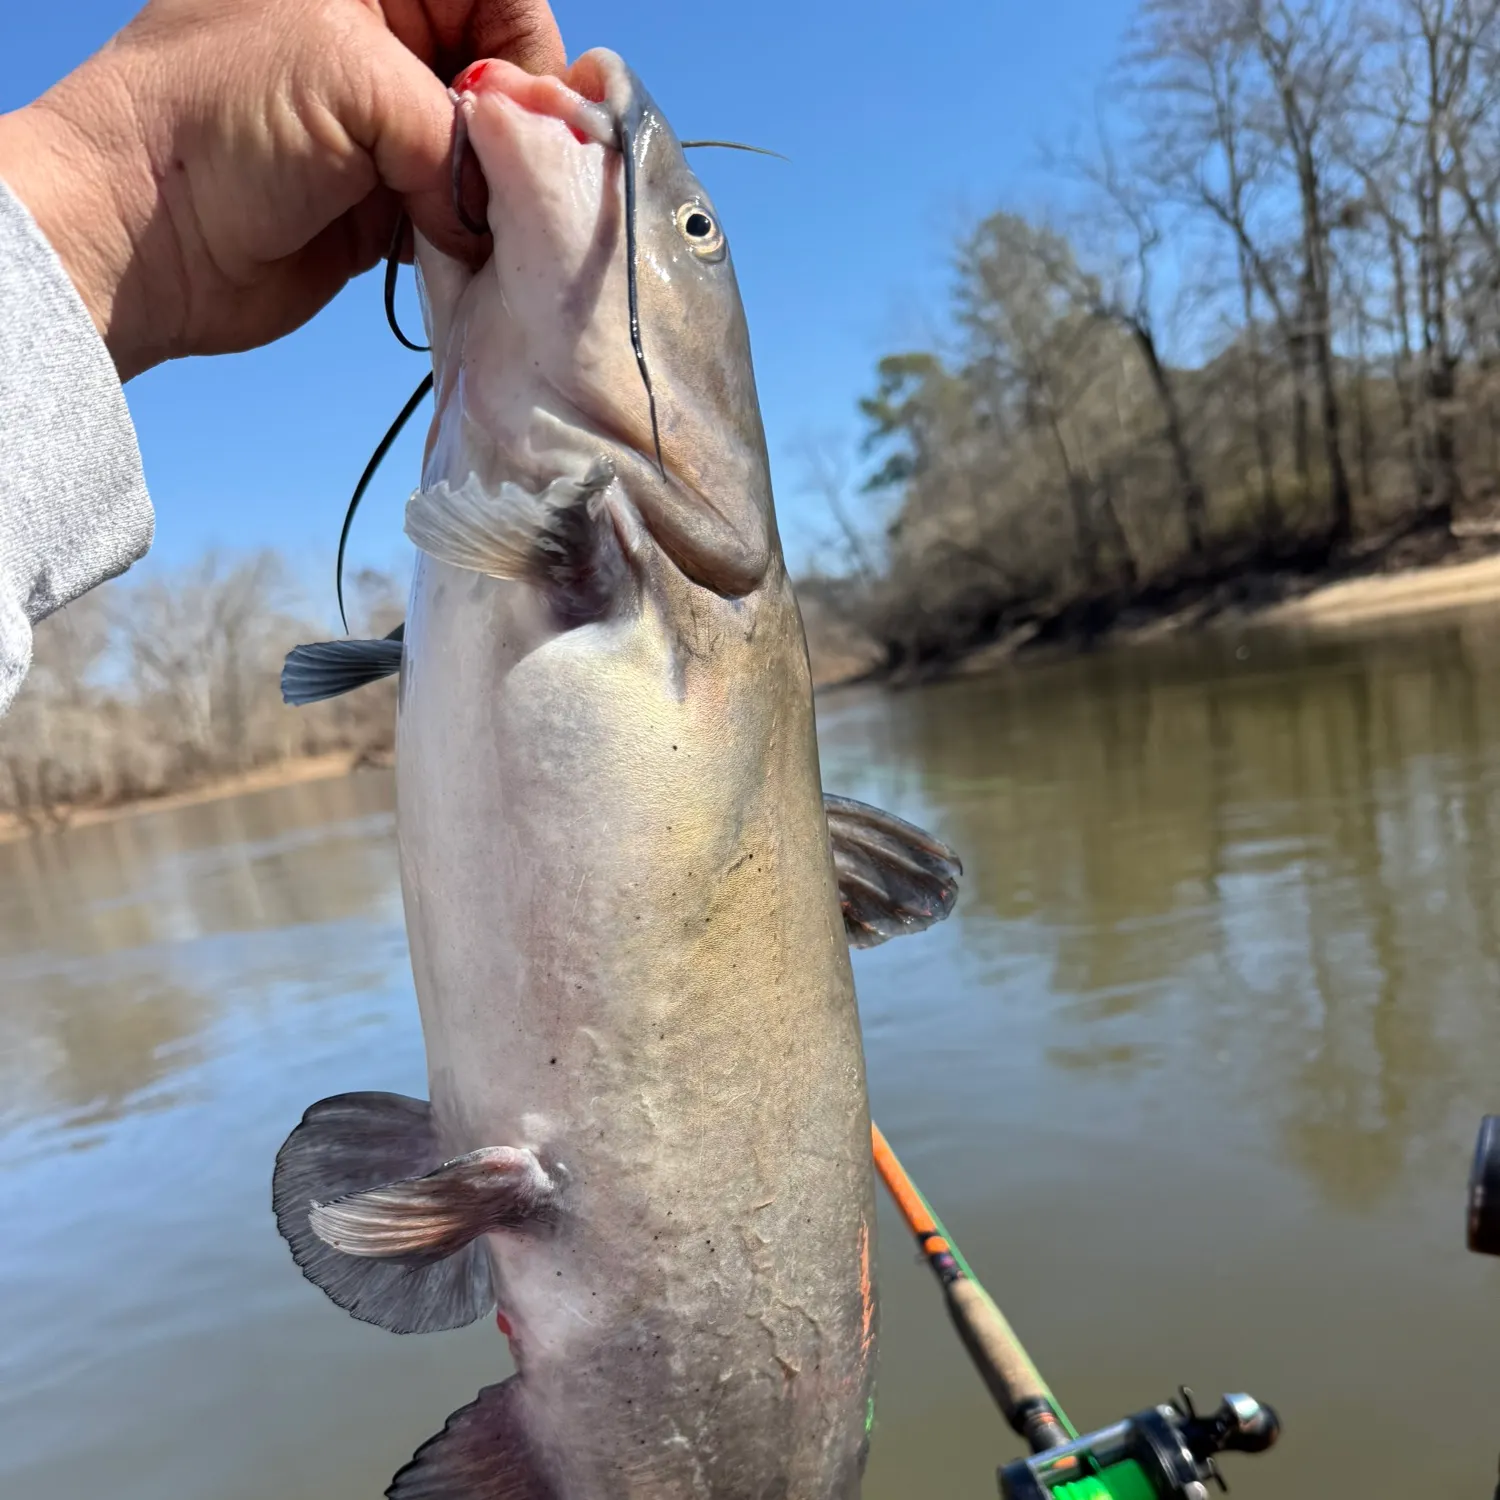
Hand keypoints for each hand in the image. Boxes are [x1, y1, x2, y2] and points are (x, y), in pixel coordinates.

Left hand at [0, 0, 563, 380]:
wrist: (142, 236)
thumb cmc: (220, 122)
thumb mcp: (354, 78)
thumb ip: (456, 127)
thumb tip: (501, 202)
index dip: (529, 50)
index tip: (529, 117)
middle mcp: (381, 46)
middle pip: (502, 77)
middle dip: (519, 132)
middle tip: (515, 185)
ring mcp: (384, 132)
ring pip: (486, 156)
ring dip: (497, 196)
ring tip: (486, 226)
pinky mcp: (383, 209)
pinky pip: (458, 219)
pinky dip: (471, 240)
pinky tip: (464, 254)